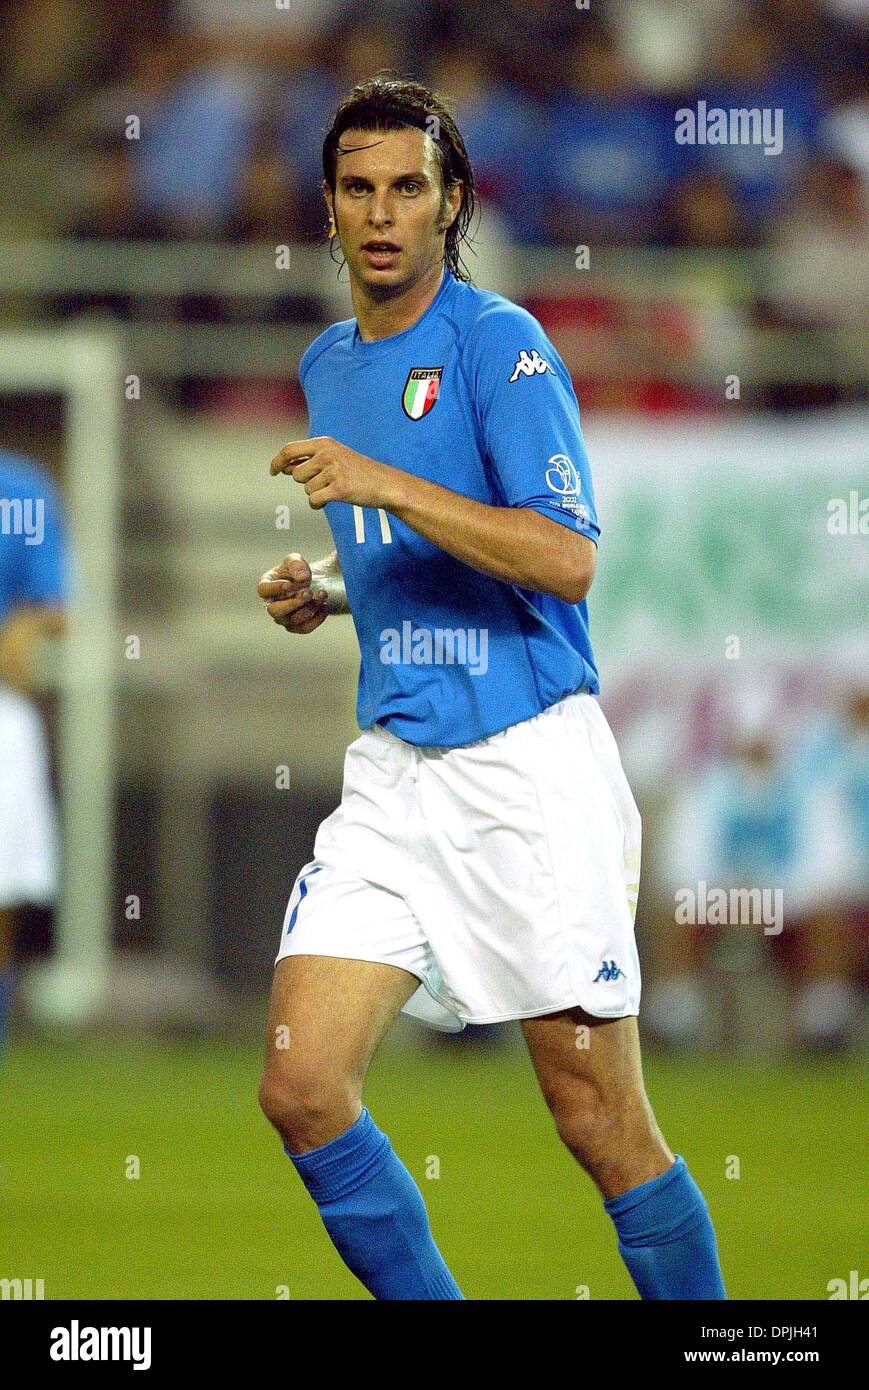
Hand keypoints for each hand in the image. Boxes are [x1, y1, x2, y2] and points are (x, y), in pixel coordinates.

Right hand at [257, 552, 328, 633]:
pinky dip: (317, 618)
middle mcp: (272, 605)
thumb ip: (296, 564)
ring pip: (293, 619)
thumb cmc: (297, 571)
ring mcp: (283, 618)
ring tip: (323, 593)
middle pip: (274, 611)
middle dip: (293, 602)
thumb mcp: (295, 560)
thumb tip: (302, 578)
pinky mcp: (296, 626)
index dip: (276, 587)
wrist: (312, 583)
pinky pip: (305, 628)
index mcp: (267, 586)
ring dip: (310, 606)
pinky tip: (325, 605)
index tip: (291, 583)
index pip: (264, 590)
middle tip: (308, 592)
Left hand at [269, 436, 396, 509]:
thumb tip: (284, 468)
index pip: (289, 450)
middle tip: (326, 481)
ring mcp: (333, 471)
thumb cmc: (357, 471)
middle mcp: (327, 454)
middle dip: (306, 482)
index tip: (273, 471)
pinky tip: (330, 500)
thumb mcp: (334, 456)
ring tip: (334, 488)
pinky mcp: (339, 489)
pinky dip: (318, 504)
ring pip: (306, 489)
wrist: (384, 483)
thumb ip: (309, 460)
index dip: (277, 462)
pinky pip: (314, 501)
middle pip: (296, 474)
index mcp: (324, 443)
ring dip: (316, 493)